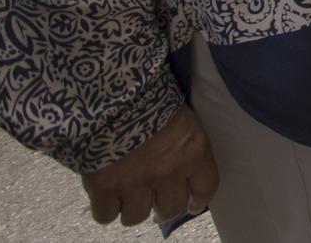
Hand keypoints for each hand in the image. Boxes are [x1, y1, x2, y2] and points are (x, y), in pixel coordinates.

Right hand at [81, 106, 219, 226]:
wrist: (112, 93)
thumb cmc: (149, 97)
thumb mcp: (180, 117)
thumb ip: (182, 145)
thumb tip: (177, 169)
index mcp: (193, 151)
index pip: (206, 187)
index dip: (198, 200)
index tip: (191, 205)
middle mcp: (168, 172)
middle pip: (170, 208)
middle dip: (162, 207)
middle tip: (152, 201)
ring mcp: (136, 182)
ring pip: (136, 216)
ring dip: (131, 207)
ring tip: (125, 194)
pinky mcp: (104, 188)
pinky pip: (105, 216)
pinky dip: (104, 209)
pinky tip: (104, 196)